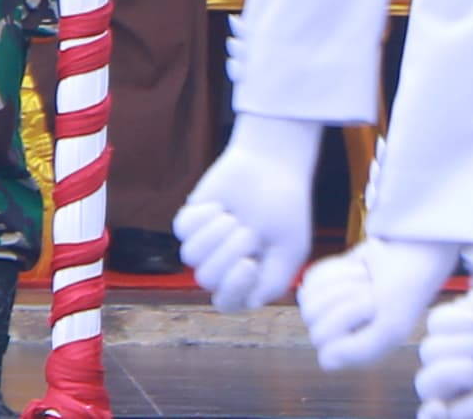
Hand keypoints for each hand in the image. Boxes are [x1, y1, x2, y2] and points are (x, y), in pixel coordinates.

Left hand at [176, 113, 319, 309]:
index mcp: (248, 282)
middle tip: (249, 230)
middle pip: (207, 278)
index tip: (249, 263)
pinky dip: (204, 216)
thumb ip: (274, 281)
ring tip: (235, 217)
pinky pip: (182, 229)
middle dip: (229, 251)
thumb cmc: (285, 212)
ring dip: (217, 233)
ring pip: (190, 256)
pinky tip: (221, 206)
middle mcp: (222, 268)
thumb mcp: (290, 249)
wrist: (271, 169)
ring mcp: (204, 246)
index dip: (233, 288)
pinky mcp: (189, 221)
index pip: (228, 303)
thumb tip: (249, 303)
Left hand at [297, 236, 455, 368]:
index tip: (373, 305)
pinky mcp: (322, 289)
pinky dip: (335, 270)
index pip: (324, 344)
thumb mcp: (390, 328)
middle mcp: (340, 338)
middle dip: (343, 296)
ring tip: (366, 280)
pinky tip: (357, 271)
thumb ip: (361, 351)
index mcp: (357, 355)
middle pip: (311, 318)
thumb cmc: (401, 295)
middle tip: (370, 290)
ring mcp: (329, 313)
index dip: (345, 318)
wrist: (405, 257)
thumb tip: (324, 360)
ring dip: (341, 283)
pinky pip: (310, 279)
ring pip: (308, 299)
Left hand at [418, 237, 472, 418]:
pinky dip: (455, 321)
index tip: (438, 406)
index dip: (434, 412)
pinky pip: (434, 322)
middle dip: (446, 375)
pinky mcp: (458, 316)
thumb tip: (447, 416)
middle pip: (429, 384)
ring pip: (428, 352)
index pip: (446, 410)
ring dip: (458, 346)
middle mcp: (471, 373)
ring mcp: (462, 344)